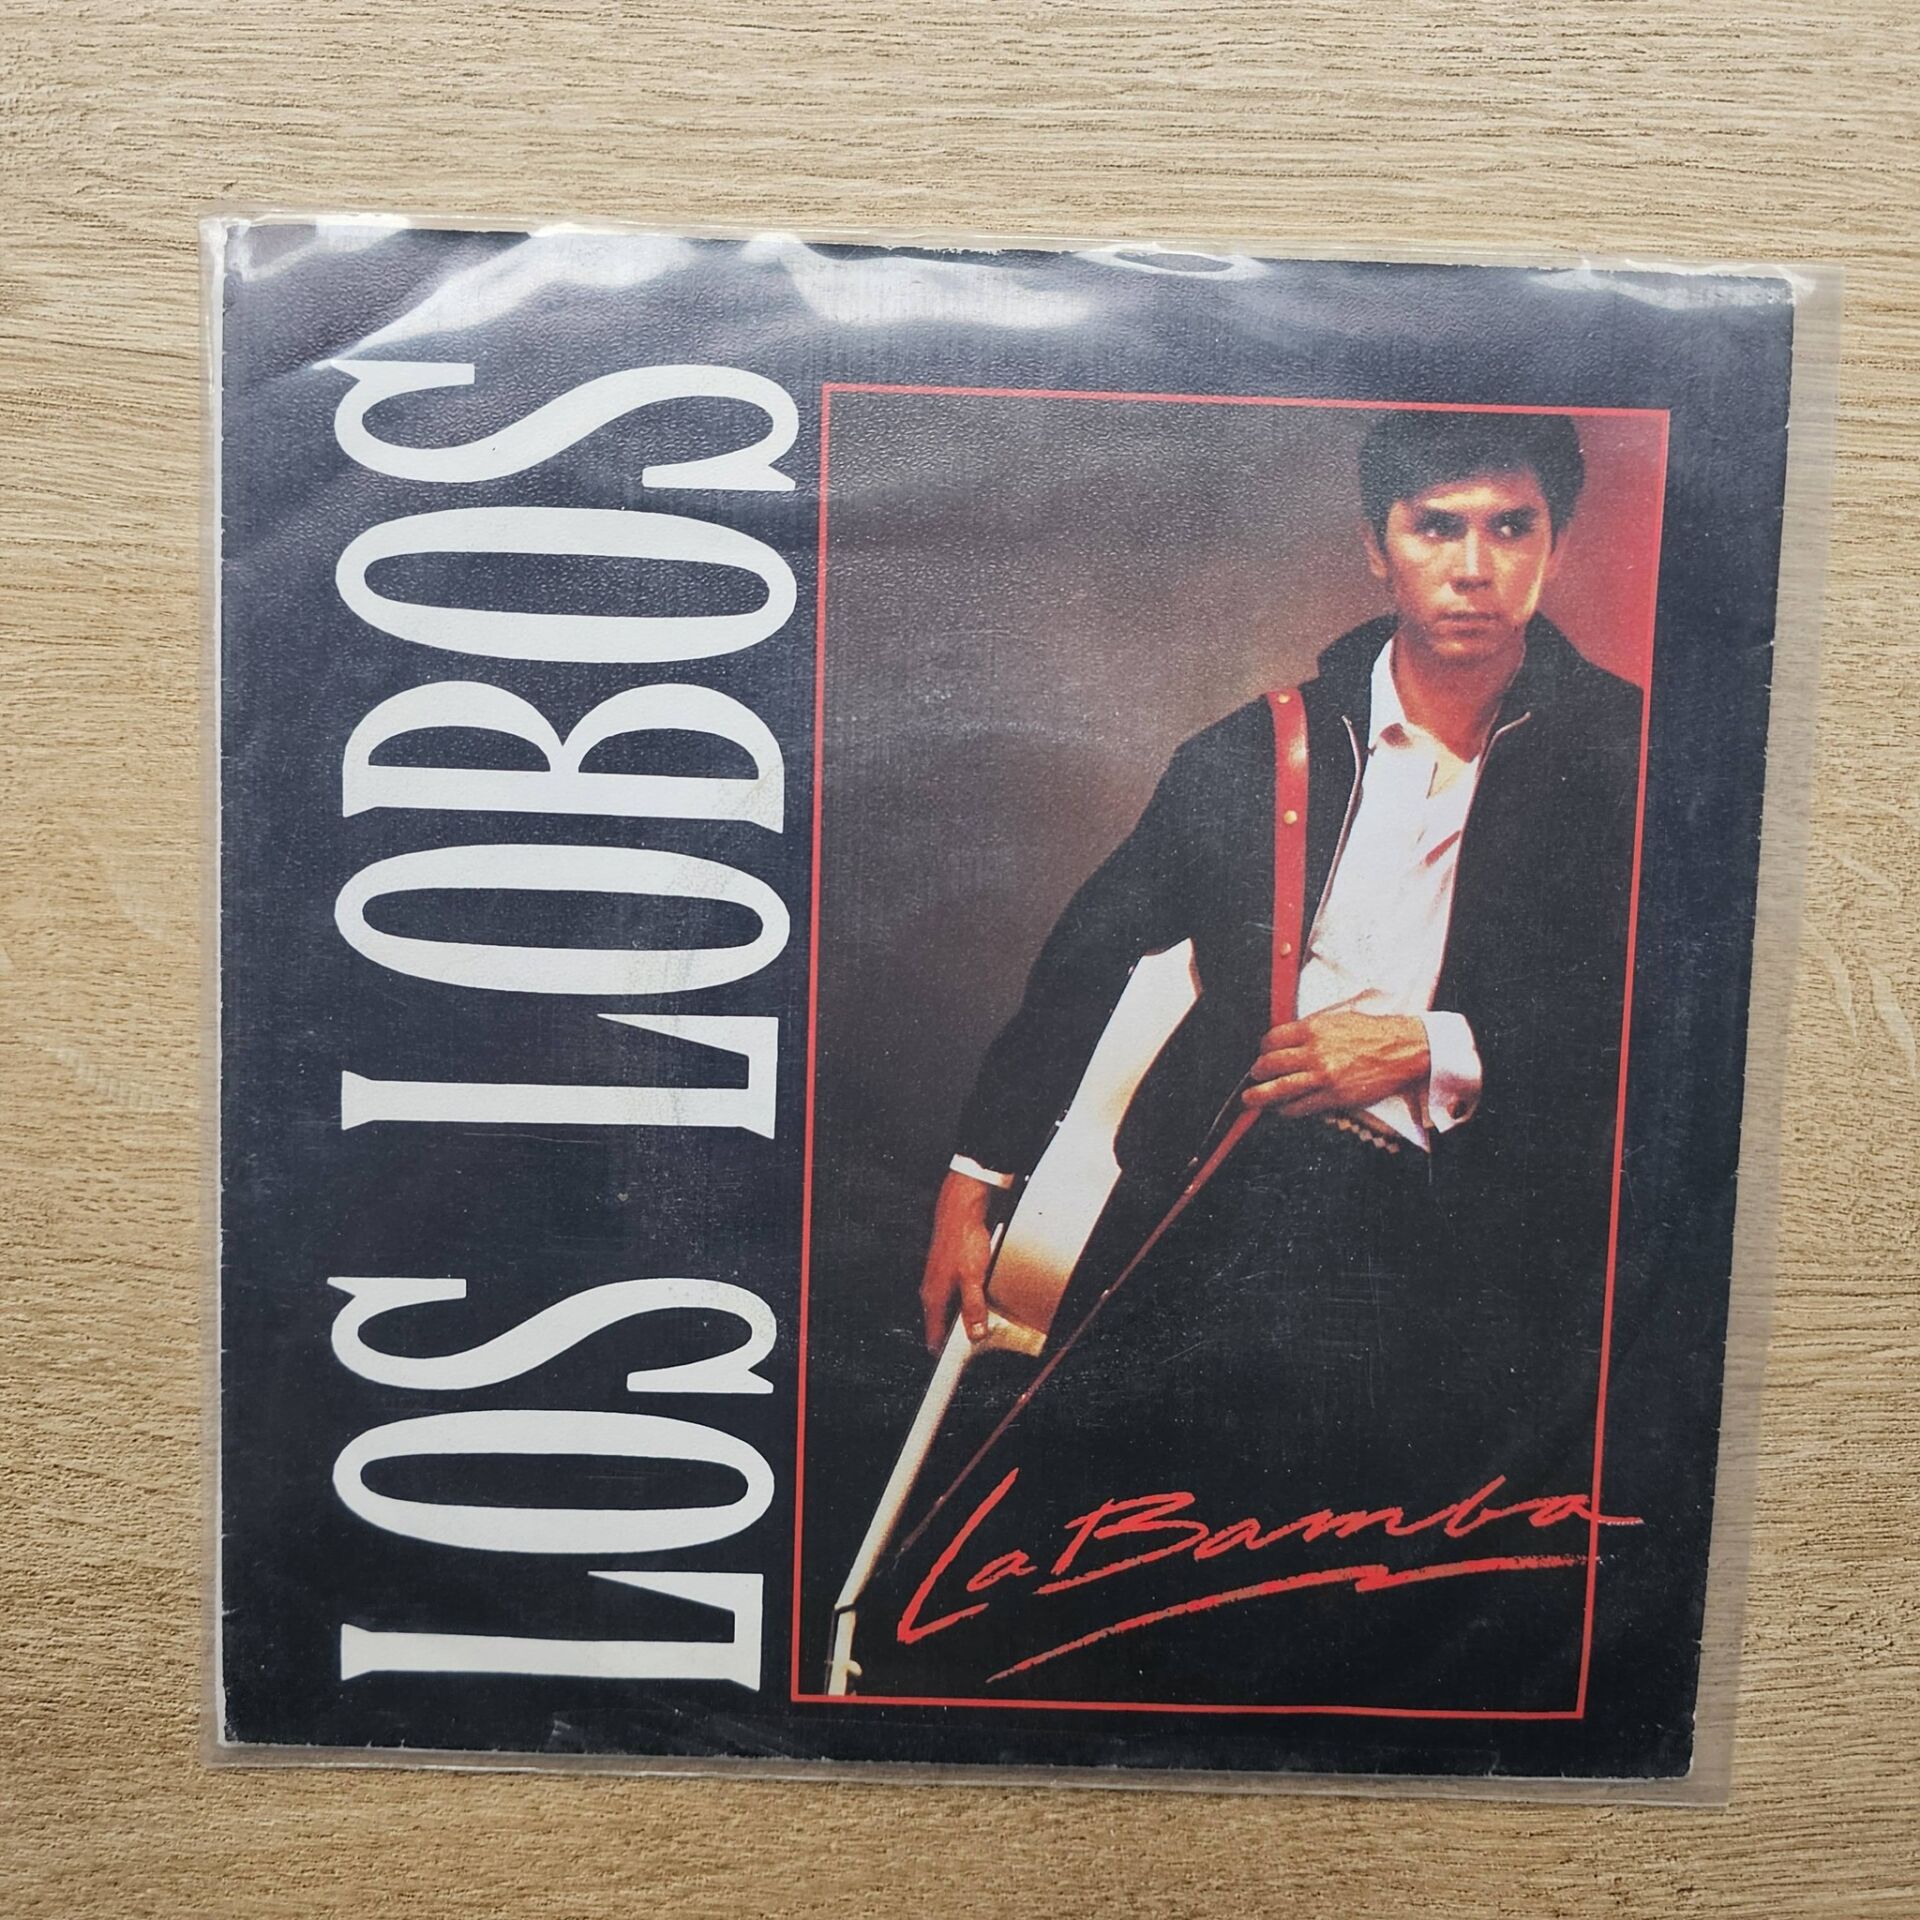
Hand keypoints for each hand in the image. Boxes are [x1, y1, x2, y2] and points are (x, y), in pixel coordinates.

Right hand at [919, 1170, 994, 1351]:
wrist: (962, 1208)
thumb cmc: (964, 1240)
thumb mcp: (973, 1278)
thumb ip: (973, 1307)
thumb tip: (975, 1333)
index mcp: (933, 1297)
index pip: (933, 1336)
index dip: (942, 1355)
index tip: (950, 1370)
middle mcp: (932, 1291)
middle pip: (943, 1325)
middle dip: (958, 1338)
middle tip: (976, 1346)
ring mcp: (939, 1280)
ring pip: (951, 1310)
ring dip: (965, 1318)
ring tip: (983, 1323)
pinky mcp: (949, 1271)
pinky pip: (957, 1296)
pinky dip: (968, 1302)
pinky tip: (982, 1299)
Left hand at [1242, 1011, 1428, 1119]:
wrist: (1402, 1049)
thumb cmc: (1371, 1032)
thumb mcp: (1335, 1020)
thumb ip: (1309, 1030)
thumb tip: (1286, 1041)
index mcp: (1313, 1029)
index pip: (1272, 1040)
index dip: (1263, 1049)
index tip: (1263, 1055)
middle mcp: (1314, 1052)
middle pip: (1269, 1065)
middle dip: (1256, 1074)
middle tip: (1253, 1078)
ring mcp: (1323, 1076)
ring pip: (1279, 1089)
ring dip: (1260, 1096)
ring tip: (1252, 1100)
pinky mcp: (1334, 1096)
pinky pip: (1300, 1107)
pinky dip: (1286, 1110)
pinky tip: (1283, 1109)